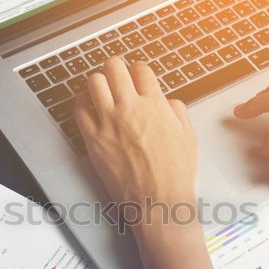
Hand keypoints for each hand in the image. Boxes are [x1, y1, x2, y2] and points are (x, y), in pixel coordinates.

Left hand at [74, 58, 198, 232]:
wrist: (158, 201)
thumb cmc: (174, 175)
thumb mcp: (188, 137)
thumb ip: (177, 112)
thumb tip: (167, 102)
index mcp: (155, 105)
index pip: (141, 70)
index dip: (138, 70)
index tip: (135, 74)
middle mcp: (130, 108)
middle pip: (114, 68)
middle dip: (115, 68)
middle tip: (115, 73)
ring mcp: (109, 123)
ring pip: (94, 82)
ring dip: (97, 81)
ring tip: (100, 88)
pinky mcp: (94, 139)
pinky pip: (79, 110)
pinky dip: (81, 103)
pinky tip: (86, 105)